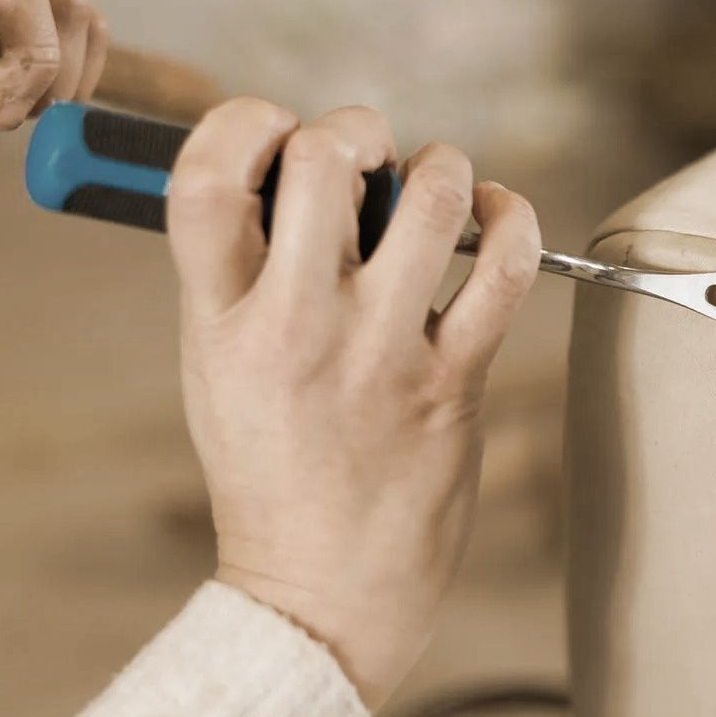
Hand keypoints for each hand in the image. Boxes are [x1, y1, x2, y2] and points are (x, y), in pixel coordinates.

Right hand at [167, 99, 540, 707]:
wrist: (320, 595)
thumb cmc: (270, 470)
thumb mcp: (213, 366)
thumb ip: (239, 269)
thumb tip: (283, 165)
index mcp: (218, 319)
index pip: (205, 176)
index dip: (241, 120)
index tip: (272, 132)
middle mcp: (295, 325)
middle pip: (321, 158)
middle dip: (351, 129)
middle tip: (363, 160)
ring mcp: (380, 351)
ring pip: (431, 194)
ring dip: (438, 167)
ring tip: (429, 191)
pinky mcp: (453, 380)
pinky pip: (505, 265)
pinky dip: (510, 216)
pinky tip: (492, 218)